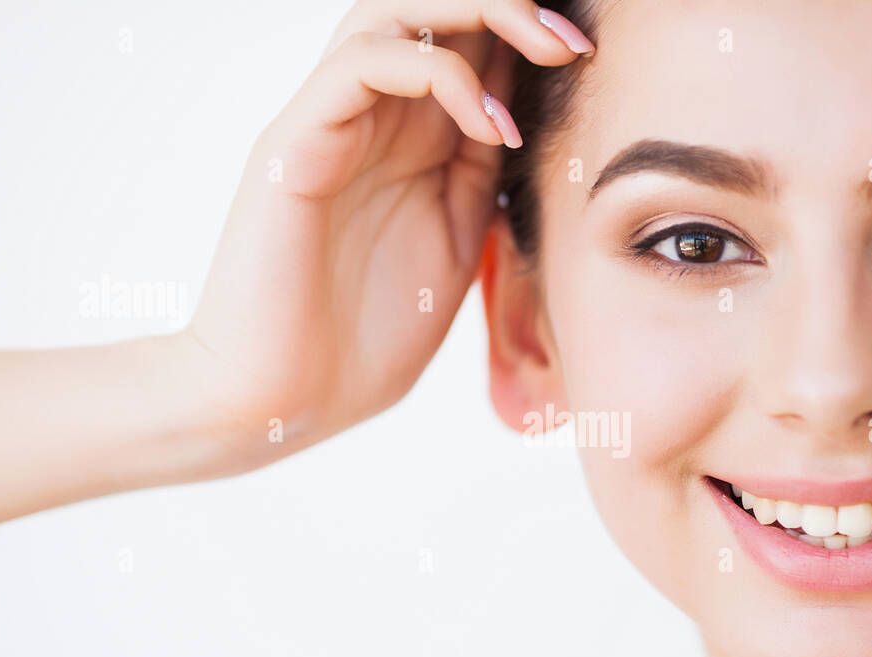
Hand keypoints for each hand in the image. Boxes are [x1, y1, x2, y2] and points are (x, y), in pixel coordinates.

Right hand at [180, 0, 592, 464]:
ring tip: (546, 50)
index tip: (590, 56)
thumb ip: (480, 180)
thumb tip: (525, 120)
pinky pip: (361, 64)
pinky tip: (489, 126)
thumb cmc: (361, 344)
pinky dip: (437, 74)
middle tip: (574, 41)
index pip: (462, 51)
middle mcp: (364, 121)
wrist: (281, 403)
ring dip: (476, 13)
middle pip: (429, 14)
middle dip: (508, 7)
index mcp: (403, 145)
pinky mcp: (294, 145)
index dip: (525, 37)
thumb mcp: (452, 249)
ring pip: (391, 13)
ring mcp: (326, 126)